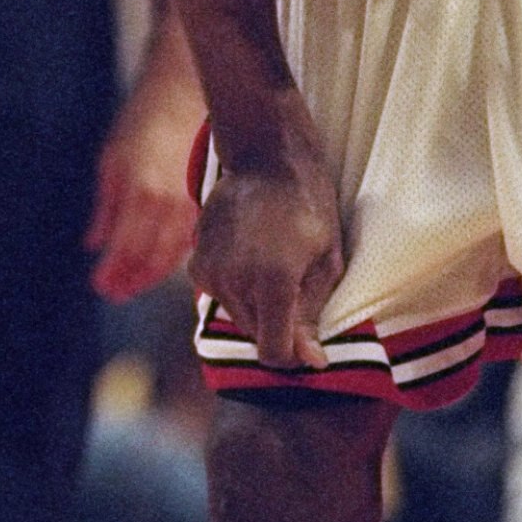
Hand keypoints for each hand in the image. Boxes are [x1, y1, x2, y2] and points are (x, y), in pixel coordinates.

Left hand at [88, 63, 205, 299]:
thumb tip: (94, 244)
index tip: (100, 287)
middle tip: (114, 294)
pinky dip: (174, 255)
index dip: (113, 273)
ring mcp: (192, 202)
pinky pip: (191, 237)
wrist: (184, 92)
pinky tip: (160, 262)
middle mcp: (169, 203)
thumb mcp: (111, 160)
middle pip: (150, 259)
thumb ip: (105, 208)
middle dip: (130, 280)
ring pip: (173, 253)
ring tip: (133, 284)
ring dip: (151, 274)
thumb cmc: (143, 121)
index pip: (126, 250)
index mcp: (141, 192)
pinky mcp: (206, 198)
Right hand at [190, 105, 342, 370]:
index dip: (294, 357)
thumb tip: (310, 362)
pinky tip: (252, 256)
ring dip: (258, 307)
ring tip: (275, 265)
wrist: (265, 160)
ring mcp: (210, 272)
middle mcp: (235, 282)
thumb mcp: (326, 262)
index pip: (274, 353)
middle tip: (297, 288)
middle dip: (278, 327)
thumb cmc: (309, 208)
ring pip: (238, 317)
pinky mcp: (195, 264)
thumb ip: (312, 316)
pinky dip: (237, 289)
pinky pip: (220, 296)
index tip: (309, 347)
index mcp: (274, 283)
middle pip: (256, 336)